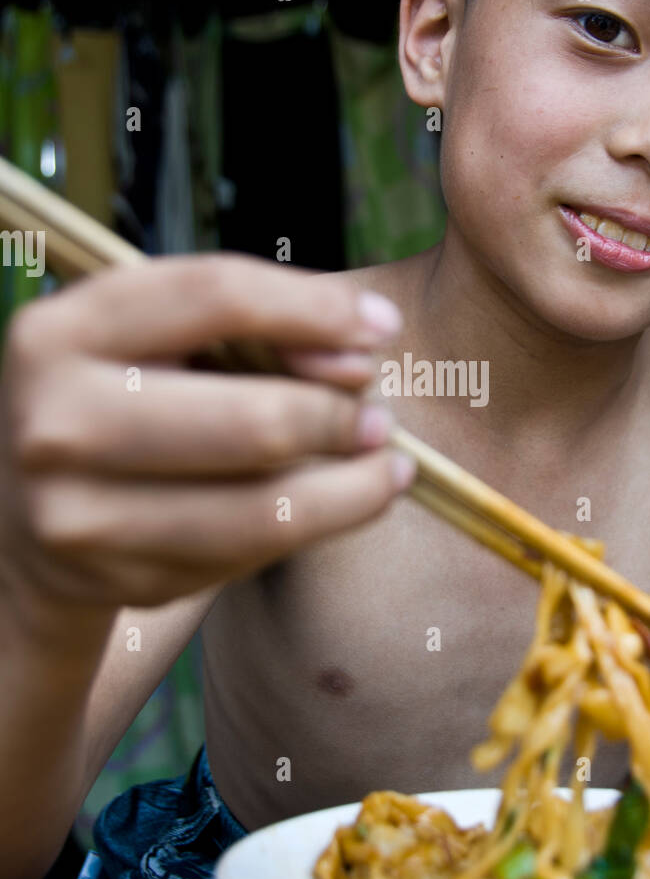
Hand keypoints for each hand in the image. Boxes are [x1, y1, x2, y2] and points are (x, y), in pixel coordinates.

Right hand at [0, 254, 413, 611]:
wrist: (23, 514)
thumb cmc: (116, 399)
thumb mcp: (156, 337)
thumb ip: (251, 325)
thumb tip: (357, 357)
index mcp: (61, 332)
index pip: (215, 297)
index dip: (315, 308)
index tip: (381, 328)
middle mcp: (56, 424)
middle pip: (254, 422)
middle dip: (340, 418)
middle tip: (379, 418)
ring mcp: (81, 516)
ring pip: (265, 509)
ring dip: (352, 490)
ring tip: (384, 468)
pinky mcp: (120, 581)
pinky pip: (250, 555)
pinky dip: (308, 528)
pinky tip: (333, 506)